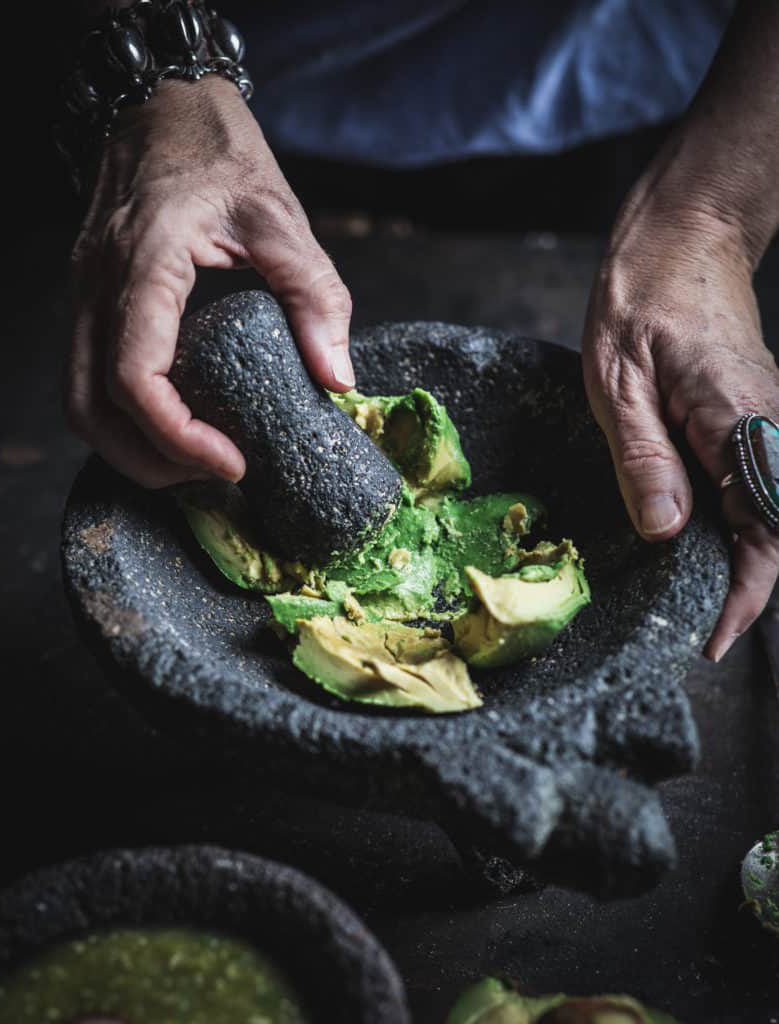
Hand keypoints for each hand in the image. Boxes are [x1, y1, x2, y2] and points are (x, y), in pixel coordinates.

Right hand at [66, 75, 354, 487]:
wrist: (164, 109)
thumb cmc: (220, 155)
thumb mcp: (282, 219)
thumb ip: (316, 296)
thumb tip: (337, 379)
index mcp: (144, 265)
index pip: (136, 379)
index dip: (179, 438)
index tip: (233, 464)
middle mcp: (98, 286)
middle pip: (89, 409)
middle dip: (148, 462)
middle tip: (214, 477)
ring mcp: (83, 294)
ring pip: (77, 401)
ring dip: (128, 449)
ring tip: (192, 463)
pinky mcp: (89, 301)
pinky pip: (87, 378)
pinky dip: (121, 419)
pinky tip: (172, 425)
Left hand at [583, 193, 778, 660]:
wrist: (683, 238)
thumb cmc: (641, 301)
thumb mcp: (618, 385)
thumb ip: (643, 460)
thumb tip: (664, 532)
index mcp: (739, 423)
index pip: (767, 530)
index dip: (747, 595)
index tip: (714, 638)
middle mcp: (770, 426)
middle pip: (776, 529)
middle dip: (743, 586)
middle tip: (694, 626)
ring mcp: (769, 420)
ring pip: (768, 510)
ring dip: (738, 557)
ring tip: (690, 592)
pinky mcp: (754, 415)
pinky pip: (754, 482)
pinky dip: (732, 521)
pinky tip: (692, 535)